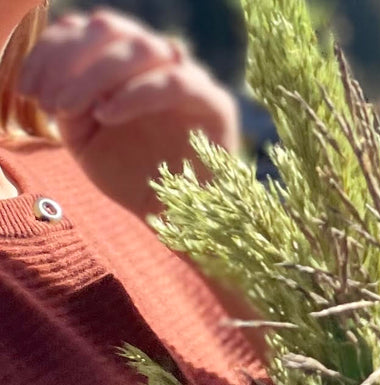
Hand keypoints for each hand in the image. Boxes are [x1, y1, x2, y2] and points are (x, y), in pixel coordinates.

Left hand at [19, 8, 239, 219]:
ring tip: (68, 108)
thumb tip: (56, 74)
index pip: (87, 30)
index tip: (27, 89)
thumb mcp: (85, 138)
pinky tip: (105, 116)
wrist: (177, 221)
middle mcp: (160, 61)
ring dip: (94, 74)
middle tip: (47, 102)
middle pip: (110, 29)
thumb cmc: (133, 180)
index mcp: (128, 63)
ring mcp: (189, 77)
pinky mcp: (214, 103)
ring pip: (140, 46)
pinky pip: (173, 82)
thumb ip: (69, 101)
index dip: (51, 51)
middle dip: (70, 59)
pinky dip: (134, 95)